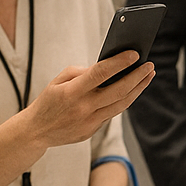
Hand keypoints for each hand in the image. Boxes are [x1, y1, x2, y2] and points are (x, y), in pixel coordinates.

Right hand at [22, 52, 154, 149]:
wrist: (35, 132)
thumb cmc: (48, 102)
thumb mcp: (58, 81)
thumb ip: (81, 72)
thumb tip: (106, 68)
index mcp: (71, 92)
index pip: (100, 74)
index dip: (119, 63)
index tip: (134, 54)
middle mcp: (83, 108)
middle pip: (118, 91)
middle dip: (137, 77)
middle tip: (149, 66)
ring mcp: (89, 122)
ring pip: (121, 105)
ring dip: (137, 89)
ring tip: (148, 76)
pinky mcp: (92, 131)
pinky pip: (112, 113)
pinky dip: (123, 100)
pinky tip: (132, 89)